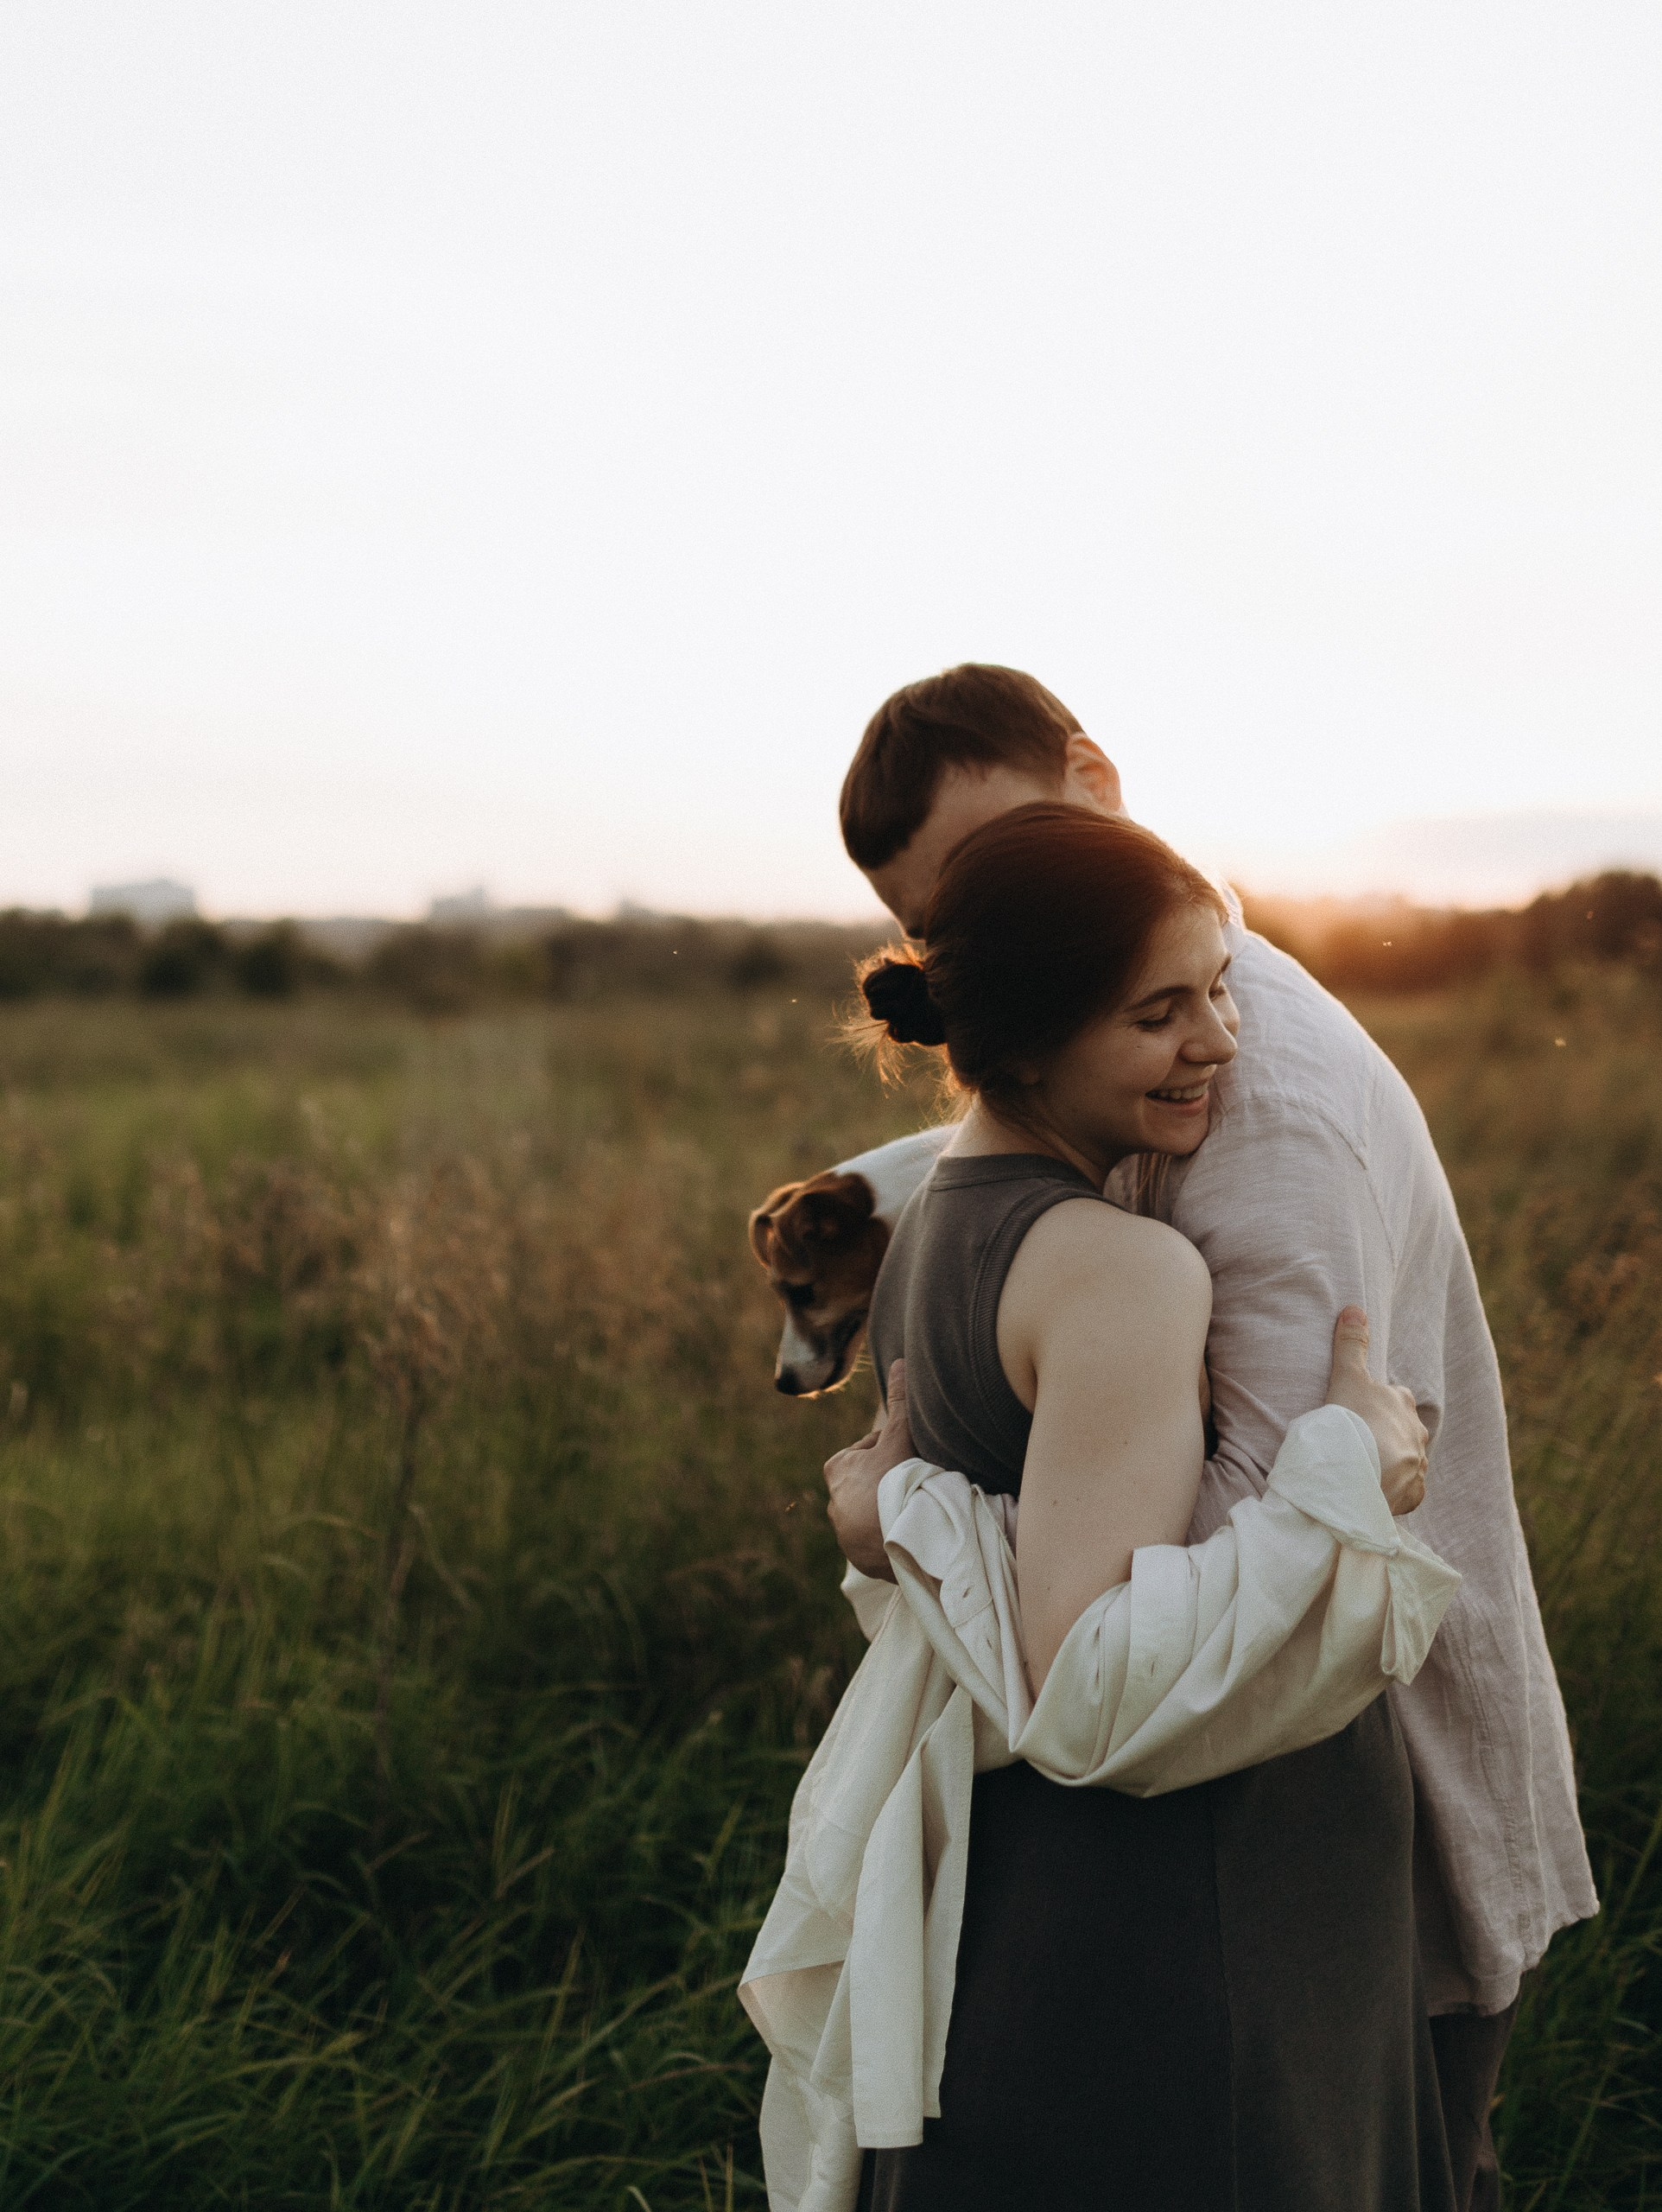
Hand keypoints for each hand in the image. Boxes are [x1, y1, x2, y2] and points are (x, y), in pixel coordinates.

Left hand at [823, 1360, 914, 1580]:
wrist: (898, 1539)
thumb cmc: (893, 1481)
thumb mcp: (898, 1437)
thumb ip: (899, 1402)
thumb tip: (901, 1362)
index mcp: (837, 1468)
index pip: (872, 1449)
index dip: (897, 1450)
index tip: (914, 1457)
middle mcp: (833, 1502)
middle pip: (873, 1481)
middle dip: (892, 1481)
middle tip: (919, 1482)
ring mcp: (845, 1533)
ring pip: (876, 1511)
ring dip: (893, 1509)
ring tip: (916, 1508)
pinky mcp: (859, 1557)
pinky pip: (880, 1540)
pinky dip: (893, 1534)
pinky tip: (911, 1530)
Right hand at [1324, 1307, 1428, 1514]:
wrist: (1359, 1475)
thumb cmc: (1351, 1422)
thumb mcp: (1347, 1377)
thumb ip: (1351, 1345)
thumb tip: (1355, 1307)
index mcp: (1403, 1403)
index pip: (1394, 1398)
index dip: (1375, 1404)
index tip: (1357, 1413)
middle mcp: (1417, 1433)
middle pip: (1402, 1430)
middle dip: (1386, 1435)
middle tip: (1358, 1442)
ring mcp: (1418, 1466)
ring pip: (1406, 1461)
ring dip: (1390, 1464)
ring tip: (1364, 1470)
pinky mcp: (1413, 1494)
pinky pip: (1406, 1491)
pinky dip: (1393, 1491)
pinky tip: (1374, 1491)